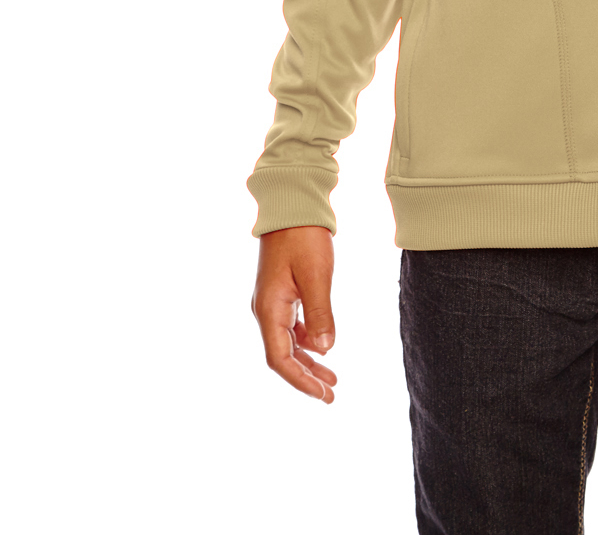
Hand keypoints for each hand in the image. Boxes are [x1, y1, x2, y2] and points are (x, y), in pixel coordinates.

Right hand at [251, 225, 337, 402]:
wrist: (292, 203)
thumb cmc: (303, 237)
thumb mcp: (316, 275)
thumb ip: (320, 314)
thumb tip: (325, 350)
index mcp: (269, 309)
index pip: (280, 359)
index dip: (301, 381)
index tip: (323, 395)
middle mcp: (265, 309)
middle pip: (283, 354)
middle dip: (306, 376)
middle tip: (331, 393)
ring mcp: (272, 300)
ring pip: (287, 341)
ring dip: (307, 360)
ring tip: (331, 376)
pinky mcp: (281, 290)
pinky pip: (291, 324)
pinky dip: (306, 339)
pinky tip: (321, 344)